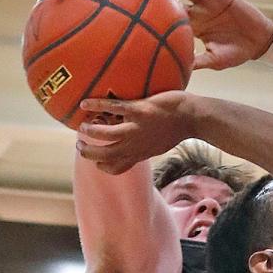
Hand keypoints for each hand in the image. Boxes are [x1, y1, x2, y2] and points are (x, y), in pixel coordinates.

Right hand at [77, 92, 193, 173]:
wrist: (192, 117)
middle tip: (80, 146)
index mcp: (139, 154)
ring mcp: (136, 128)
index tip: (95, 161)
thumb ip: (144, 147)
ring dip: (90, 132)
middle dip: (89, 153)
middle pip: (105, 155)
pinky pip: (113, 109)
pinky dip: (96, 106)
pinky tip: (84, 104)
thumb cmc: (176, 129)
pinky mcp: (139, 111)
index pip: (116, 168)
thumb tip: (136, 146)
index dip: (102, 167)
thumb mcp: (158, 146)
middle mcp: (135, 145)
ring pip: (106, 135)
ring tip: (82, 127)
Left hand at [154, 0, 272, 70]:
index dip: (157, 18)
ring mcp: (209, 3)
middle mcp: (199, 14)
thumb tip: (180, 71)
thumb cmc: (237, 54)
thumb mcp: (215, 61)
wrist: (258, 42)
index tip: (139, 16)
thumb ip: (198, 62)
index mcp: (195, 30)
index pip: (173, 22)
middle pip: (174, 2)